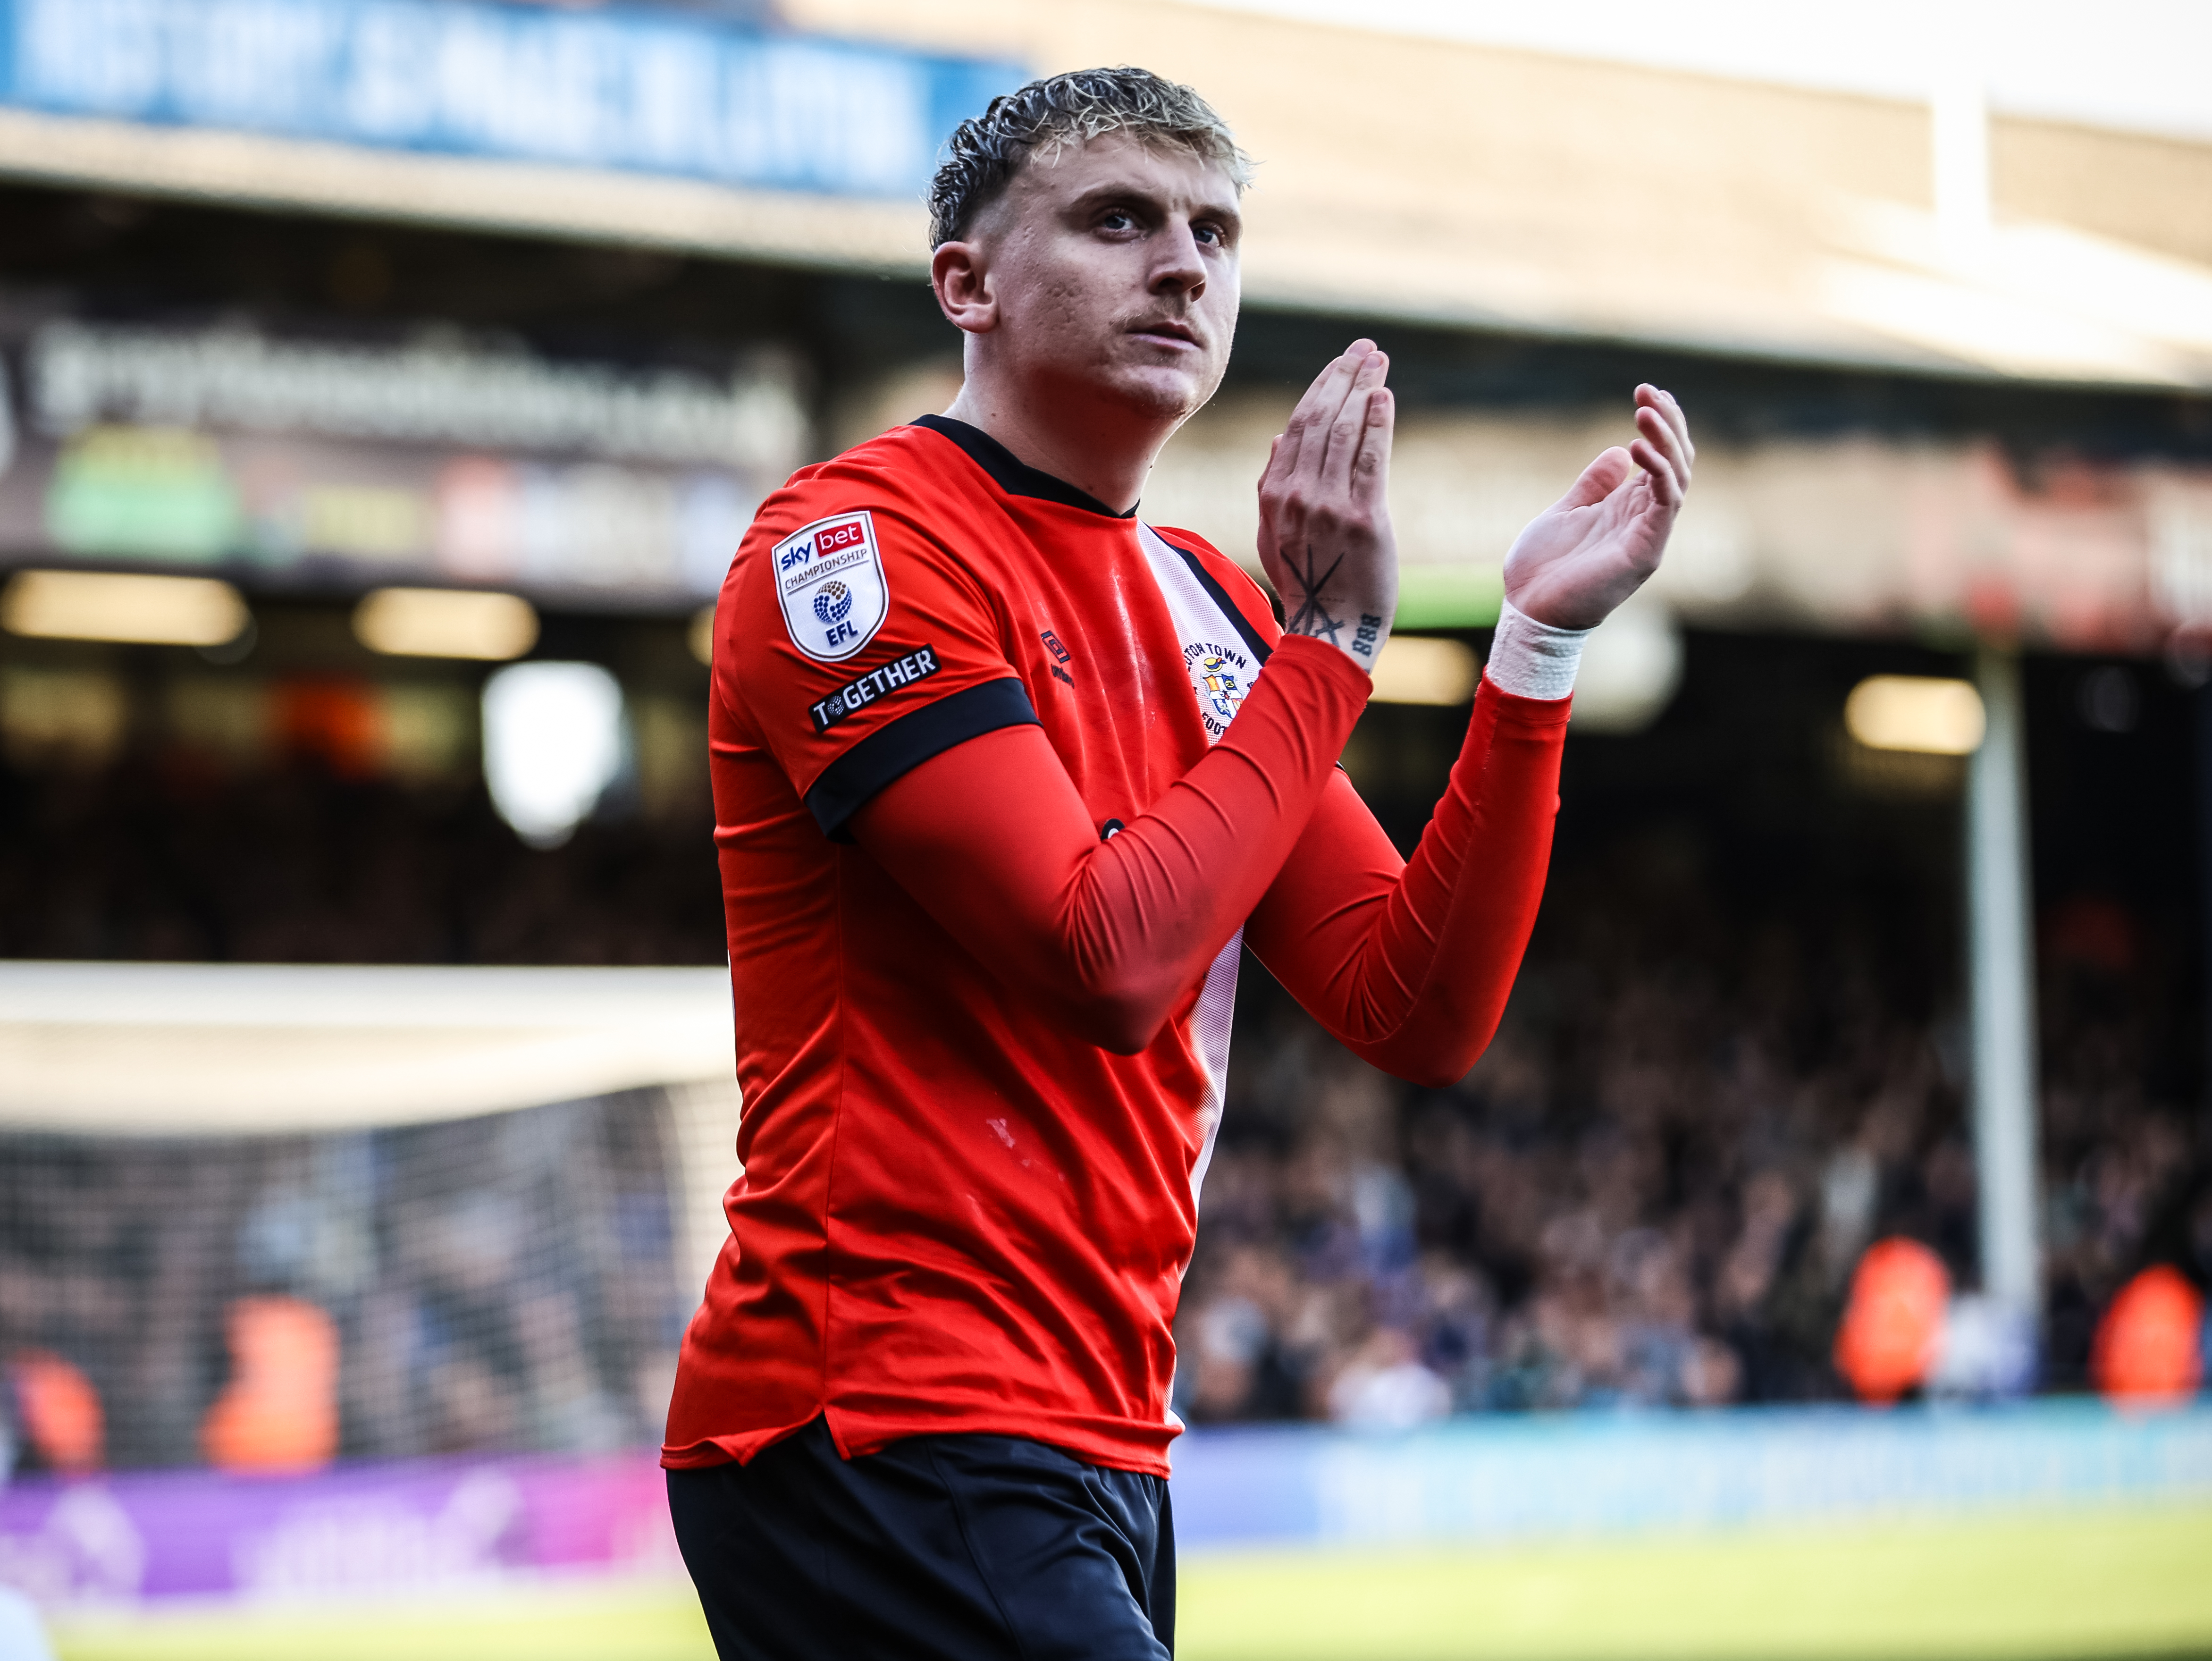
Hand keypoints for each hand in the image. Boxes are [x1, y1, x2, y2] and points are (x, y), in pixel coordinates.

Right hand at [1256, 340, 1397, 672]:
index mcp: (1274, 496)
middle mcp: (1297, 495)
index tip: (1341, 363)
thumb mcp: (1275, 536)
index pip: (1297, 428)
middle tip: (1365, 348)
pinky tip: (1383, 397)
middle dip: (1344, 377)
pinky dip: (1376, 424)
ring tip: (1378, 361)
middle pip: (1321, 421)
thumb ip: (1272, 487)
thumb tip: (1278, 439)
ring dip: (1362, 389)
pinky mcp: (1363, 519)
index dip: (1321, 389)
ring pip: (1344, 433)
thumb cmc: (1309, 583)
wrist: (1332, 630)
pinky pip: (1369, 461)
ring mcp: (1329, 506)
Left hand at [1503, 386, 1693, 629]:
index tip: (1647, 391)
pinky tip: (1637, 446)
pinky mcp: (1646, 550)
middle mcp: (1646, 520)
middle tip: (1648, 389)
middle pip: (1676, 461)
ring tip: (1645, 409)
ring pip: (1678, 477)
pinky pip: (1665, 503)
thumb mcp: (1565, 512)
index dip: (1661, 424)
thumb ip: (1594, 484)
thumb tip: (1618, 452)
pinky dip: (1658, 472)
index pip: (1661, 460)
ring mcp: (1649, 535)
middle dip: (1668, 422)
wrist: (1529, 612)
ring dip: (1665, 439)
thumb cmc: (1543, 569)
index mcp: (1628, 510)